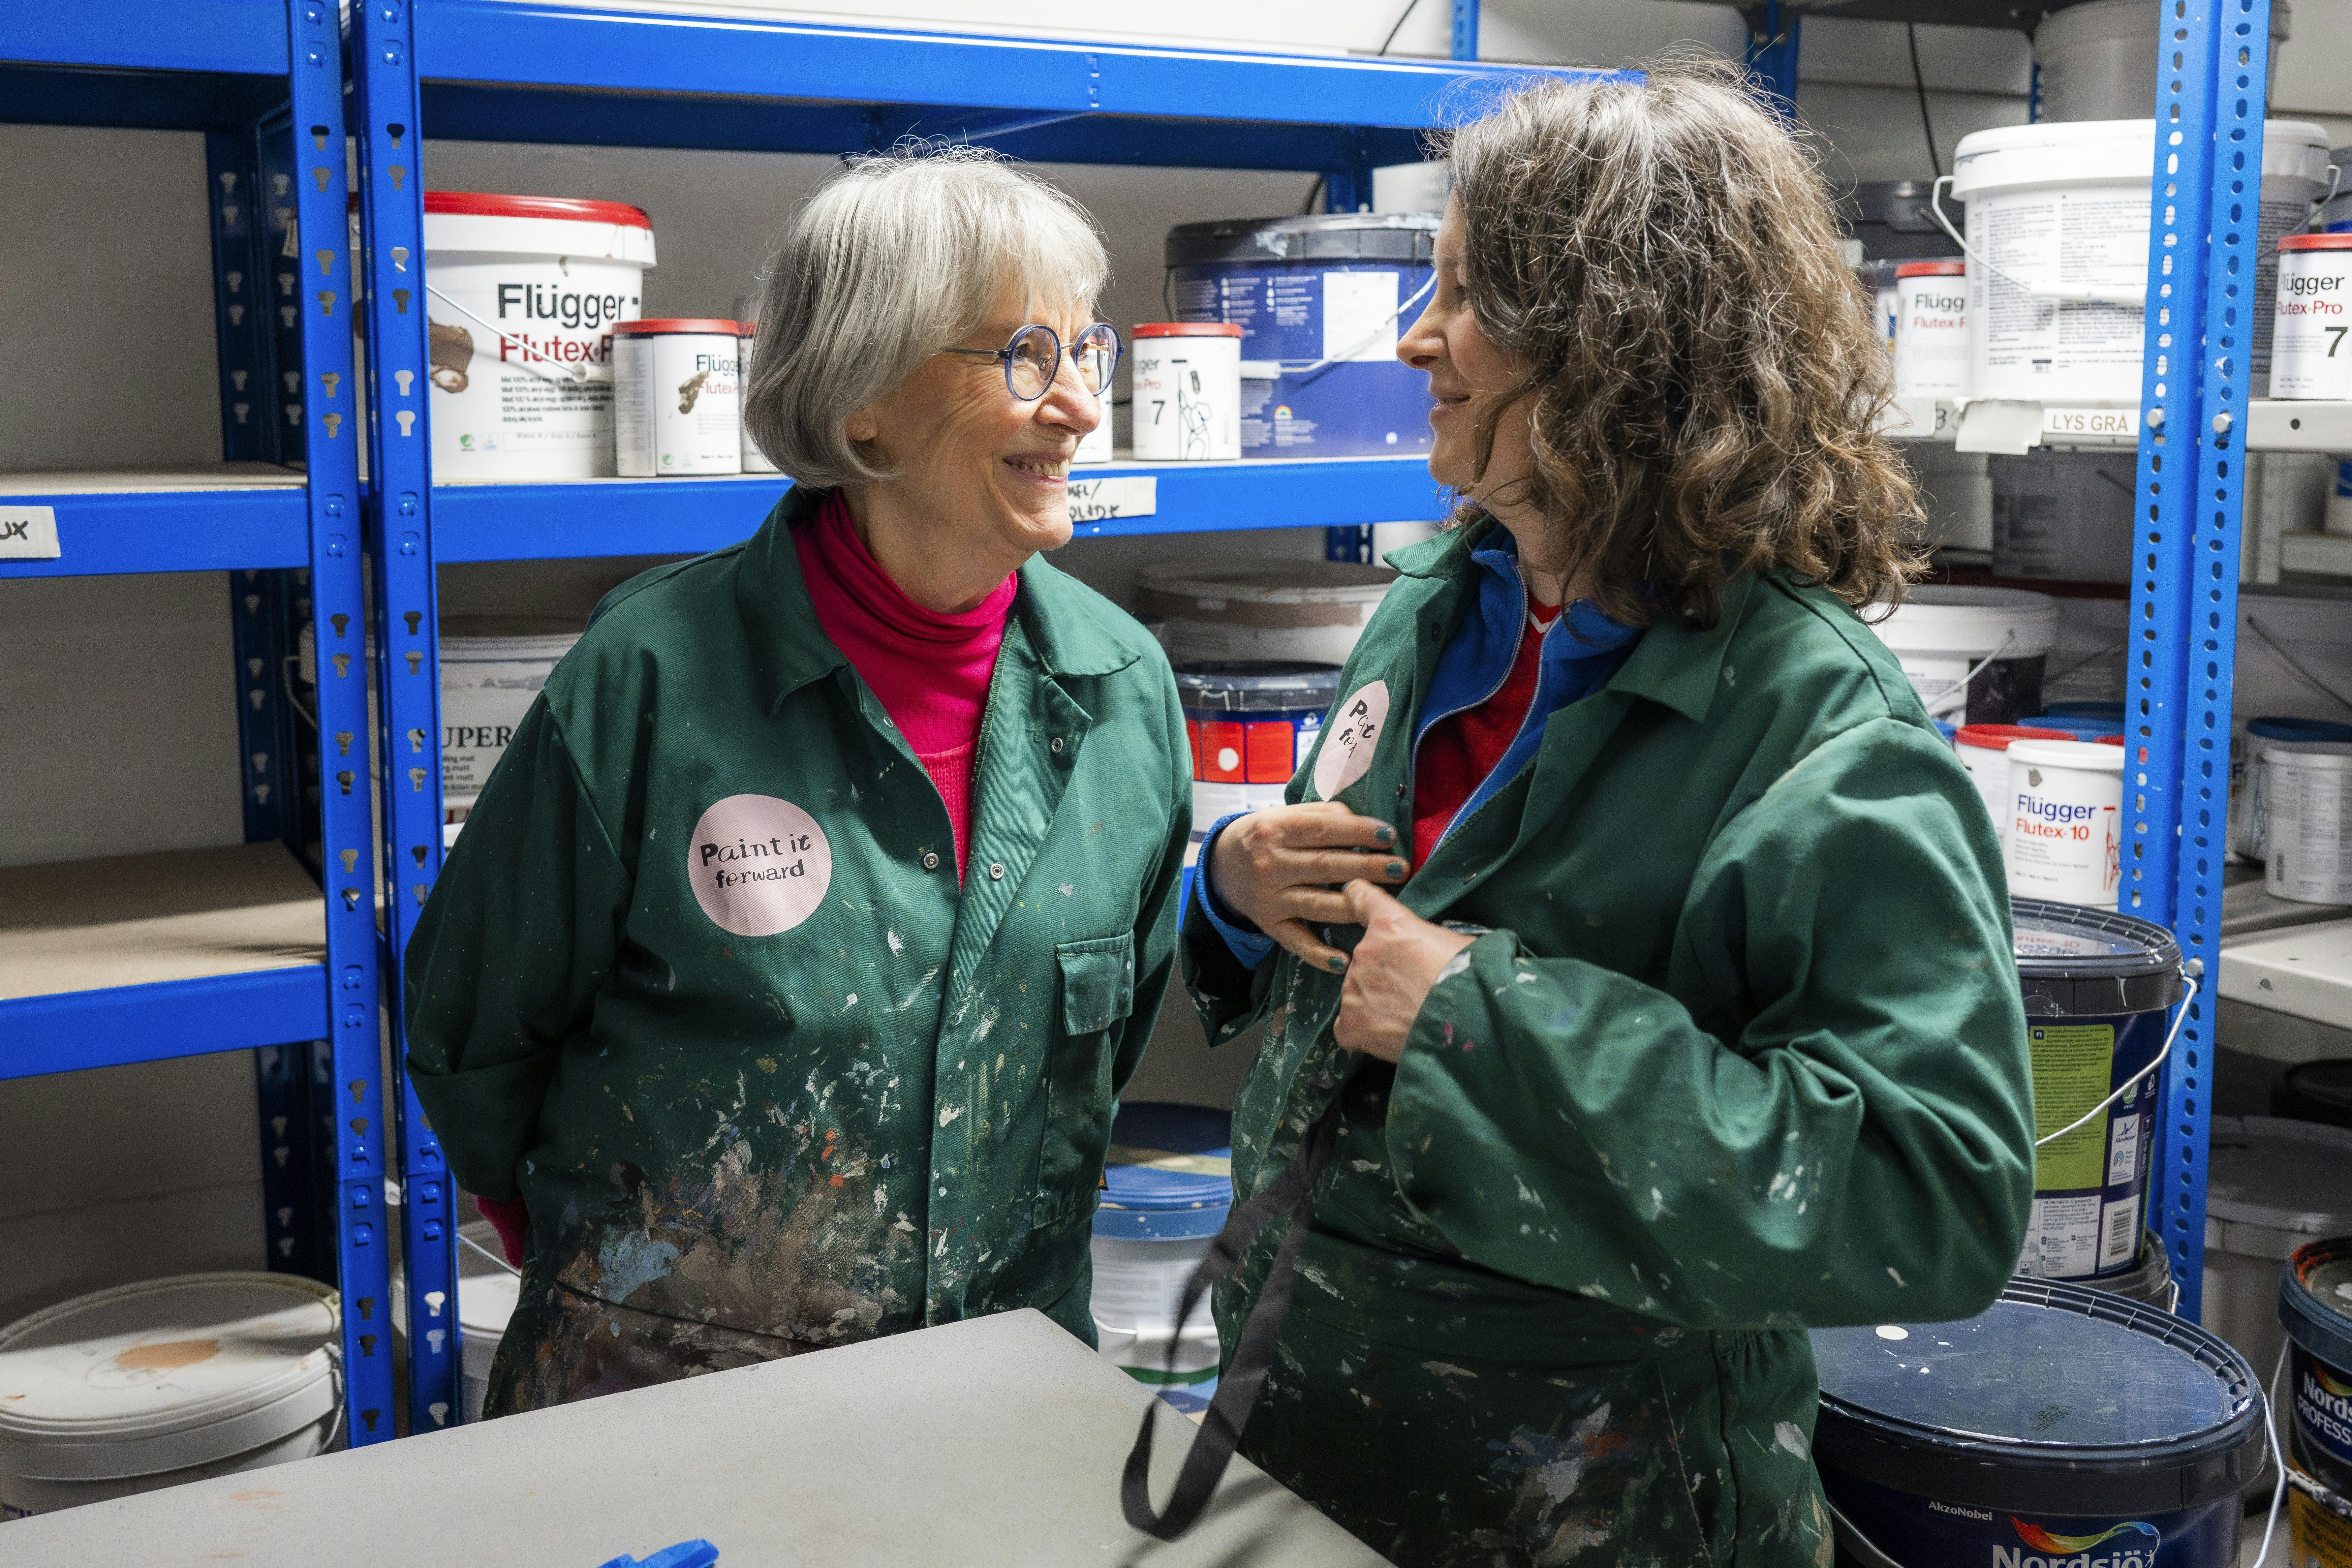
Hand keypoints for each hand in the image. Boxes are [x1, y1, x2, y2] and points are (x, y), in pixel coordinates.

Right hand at [1209, 802, 1408, 971]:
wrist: (1222, 865)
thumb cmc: (1268, 836)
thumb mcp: (1285, 815)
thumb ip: (1323, 816)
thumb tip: (1364, 824)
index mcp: (1275, 829)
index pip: (1323, 829)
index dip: (1358, 832)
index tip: (1389, 836)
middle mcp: (1270, 864)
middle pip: (1325, 866)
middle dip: (1367, 867)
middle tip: (1401, 868)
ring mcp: (1269, 898)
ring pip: (1317, 904)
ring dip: (1354, 905)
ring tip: (1384, 904)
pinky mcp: (1269, 925)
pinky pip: (1296, 942)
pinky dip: (1319, 954)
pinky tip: (1344, 960)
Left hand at [1332, 880, 1475, 1062]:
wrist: (1472, 1024)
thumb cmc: (1473, 981)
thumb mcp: (1456, 943)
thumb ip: (1429, 940)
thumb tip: (1432, 950)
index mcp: (1390, 925)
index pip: (1361, 897)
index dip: (1357, 899)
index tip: (1355, 900)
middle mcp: (1365, 952)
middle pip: (1365, 958)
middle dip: (1383, 972)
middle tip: (1412, 990)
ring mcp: (1354, 989)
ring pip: (1356, 991)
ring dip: (1374, 1001)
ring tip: (1407, 1016)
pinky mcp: (1352, 1023)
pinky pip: (1347, 1026)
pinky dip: (1363, 1030)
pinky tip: (1388, 1035)